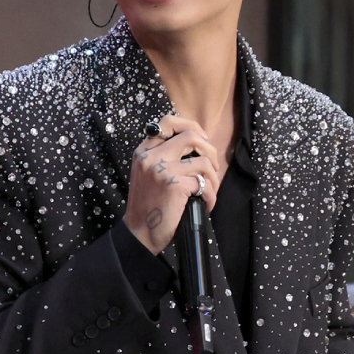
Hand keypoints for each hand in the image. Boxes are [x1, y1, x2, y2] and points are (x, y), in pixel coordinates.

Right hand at [124, 114, 222, 253]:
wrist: (140, 232)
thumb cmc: (150, 205)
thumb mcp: (150, 174)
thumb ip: (165, 157)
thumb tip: (198, 144)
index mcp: (144, 151)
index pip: (168, 122)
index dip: (192, 126)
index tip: (203, 140)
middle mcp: (150, 156)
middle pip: (191, 135)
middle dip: (210, 150)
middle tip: (213, 167)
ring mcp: (162, 169)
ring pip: (203, 162)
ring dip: (214, 178)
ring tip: (209, 191)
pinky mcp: (174, 185)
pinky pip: (204, 184)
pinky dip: (210, 196)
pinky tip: (205, 205)